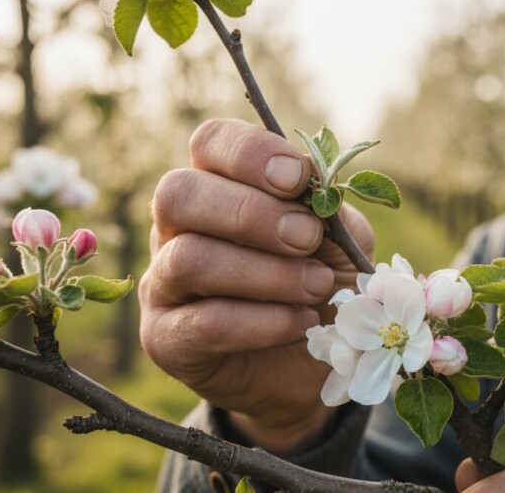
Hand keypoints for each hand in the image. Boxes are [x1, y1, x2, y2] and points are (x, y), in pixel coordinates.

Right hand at [139, 119, 372, 453]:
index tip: (298, 178)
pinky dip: (262, 322)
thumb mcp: (340, 241)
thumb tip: (319, 189)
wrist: (315, 361)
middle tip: (307, 239)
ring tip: (317, 287)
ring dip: (264, 273)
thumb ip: (328, 211)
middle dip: (251, 214)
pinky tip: (301, 323)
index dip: (250, 153)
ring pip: (188, 259)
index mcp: (218, 186)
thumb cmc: (322, 283)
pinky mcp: (166, 339)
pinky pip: (202, 323)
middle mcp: (177, 228)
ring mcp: (163, 284)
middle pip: (178, 193)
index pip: (209, 142)